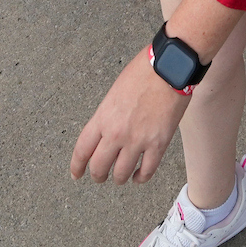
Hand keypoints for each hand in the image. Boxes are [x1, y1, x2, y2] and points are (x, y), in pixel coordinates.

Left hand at [69, 51, 191, 185]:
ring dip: (119, 178)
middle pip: (99, 167)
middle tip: (100, 176)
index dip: (77, 166)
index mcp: (102, 118)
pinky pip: (147, 171)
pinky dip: (141, 178)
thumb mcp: (114, 92)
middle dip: (98, 176)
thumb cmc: (144, 72)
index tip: (76, 174)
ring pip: (121, 174)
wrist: (169, 68)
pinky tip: (139, 176)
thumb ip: (108, 115)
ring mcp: (137, 141)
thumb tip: (106, 130)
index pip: (82, 150)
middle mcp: (116, 133)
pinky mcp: (158, 144)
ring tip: (121, 177)